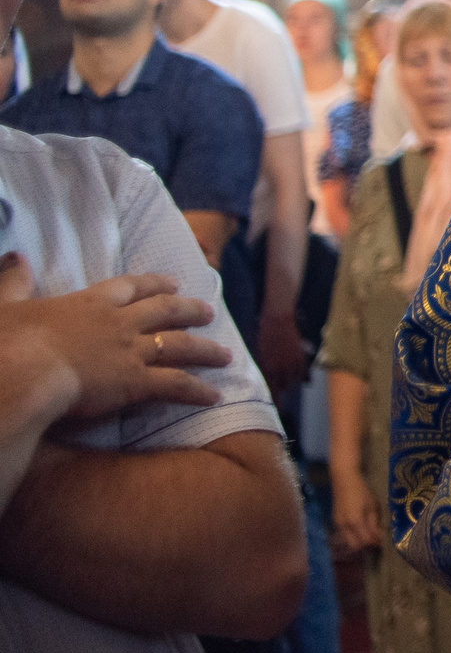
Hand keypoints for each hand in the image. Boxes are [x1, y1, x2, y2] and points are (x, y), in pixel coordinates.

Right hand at [0, 254, 230, 420]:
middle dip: (190, 310)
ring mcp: (131, 351)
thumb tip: (13, 256)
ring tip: (226, 354)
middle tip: (210, 312)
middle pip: (165, 311)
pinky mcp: (136, 382)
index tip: (173, 281)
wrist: (23, 371)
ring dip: (206, 350)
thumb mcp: (4, 305)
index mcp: (88, 303)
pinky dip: (198, 390)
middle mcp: (118, 323)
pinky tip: (215, 396)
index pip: (129, 287)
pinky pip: (176, 385)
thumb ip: (12, 281)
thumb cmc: (7, 341)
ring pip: (180, 346)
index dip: (153, 283)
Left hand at [255, 303, 309, 402]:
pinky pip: (303, 372)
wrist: (278, 319)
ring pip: (293, 381)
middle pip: (283, 388)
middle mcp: (281, 368)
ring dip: (289, 383)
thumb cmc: (263, 334)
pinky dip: (300, 377)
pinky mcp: (301, 356)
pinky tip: (300, 379)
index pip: (272, 390)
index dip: (273, 401)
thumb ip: (261, 367)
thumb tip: (259, 379)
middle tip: (278, 395)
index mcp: (268, 368)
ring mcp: (293, 363)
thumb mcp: (258, 352)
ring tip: (286, 383)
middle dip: (280, 391)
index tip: (274, 410)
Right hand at [330, 467, 381, 554]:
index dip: (374, 543)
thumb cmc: (361, 490)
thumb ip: (374, 523)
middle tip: (374, 539)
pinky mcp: (334, 521)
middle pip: (354, 546)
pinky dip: (352, 536)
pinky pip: (344, 535)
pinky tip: (360, 530)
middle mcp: (344, 526)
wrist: (344, 480)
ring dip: (358, 541)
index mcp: (355, 521)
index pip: (365, 540)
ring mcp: (337, 524)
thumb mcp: (371, 506)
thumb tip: (378, 537)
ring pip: (348, 541)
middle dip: (365, 545)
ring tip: (368, 534)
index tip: (381, 541)